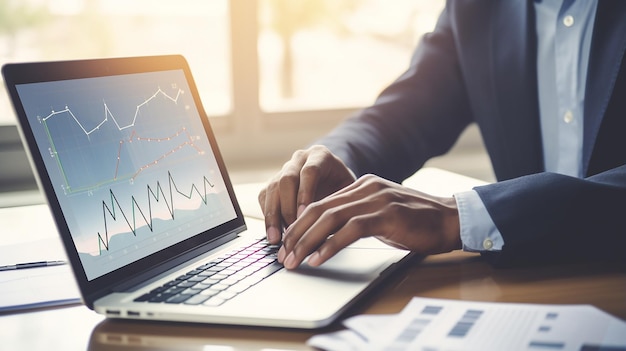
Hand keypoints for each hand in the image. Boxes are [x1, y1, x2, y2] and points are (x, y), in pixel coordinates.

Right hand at [258, 145, 355, 243]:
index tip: (304, 216)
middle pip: (286, 180)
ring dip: (272, 216)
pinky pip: (264, 197)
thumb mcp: (350, 190)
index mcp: (320, 156)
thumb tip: (329, 231)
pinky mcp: (274, 183)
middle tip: (290, 232)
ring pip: (272, 189)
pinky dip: (267, 216)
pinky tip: (273, 234)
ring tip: (276, 239)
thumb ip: (341, 204)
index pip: (309, 172)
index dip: (305, 194)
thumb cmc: (343, 186)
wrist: (335, 178)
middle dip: (286, 209)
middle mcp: (299, 159)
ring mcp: (284, 170)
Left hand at [277, 174, 461, 268]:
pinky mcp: (386, 215)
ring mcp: (375, 200)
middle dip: (296, 233)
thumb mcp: (381, 214)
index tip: (287, 243)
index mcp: (362, 185)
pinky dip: (330, 245)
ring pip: (329, 218)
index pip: (321, 203)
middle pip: (319, 209)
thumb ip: (357, 218)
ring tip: (294, 260)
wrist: (450, 220)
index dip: (300, 224)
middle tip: (283, 254)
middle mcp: (365, 188)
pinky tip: (319, 258)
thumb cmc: (417, 222)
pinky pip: (350, 230)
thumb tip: (328, 235)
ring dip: (307, 241)